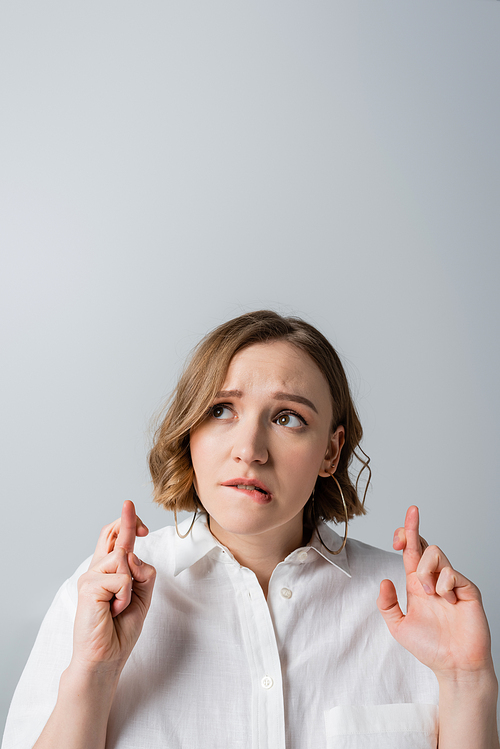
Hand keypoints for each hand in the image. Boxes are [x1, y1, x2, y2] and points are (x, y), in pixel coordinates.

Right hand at [71, 501, 155, 675]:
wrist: (106, 658)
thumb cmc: (120, 629)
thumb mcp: (141, 596)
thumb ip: (142, 573)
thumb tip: (132, 554)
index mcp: (109, 571)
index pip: (115, 538)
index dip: (126, 521)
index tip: (130, 507)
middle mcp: (97, 569)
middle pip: (112, 534)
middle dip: (129, 523)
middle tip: (143, 528)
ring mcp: (90, 577)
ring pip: (124, 558)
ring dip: (131, 584)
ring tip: (119, 605)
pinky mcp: (88, 587)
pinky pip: (122, 579)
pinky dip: (125, 596)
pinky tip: (113, 610)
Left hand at [377, 506, 493, 682]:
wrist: (454, 666)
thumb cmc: (430, 648)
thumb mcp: (399, 626)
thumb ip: (387, 604)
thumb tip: (384, 581)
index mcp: (417, 584)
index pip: (410, 551)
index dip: (404, 535)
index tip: (395, 536)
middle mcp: (434, 579)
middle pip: (423, 543)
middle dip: (411, 531)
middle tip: (402, 536)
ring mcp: (451, 583)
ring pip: (436, 552)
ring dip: (425, 570)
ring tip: (429, 594)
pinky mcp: (467, 589)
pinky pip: (451, 573)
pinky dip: (444, 585)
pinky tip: (449, 602)